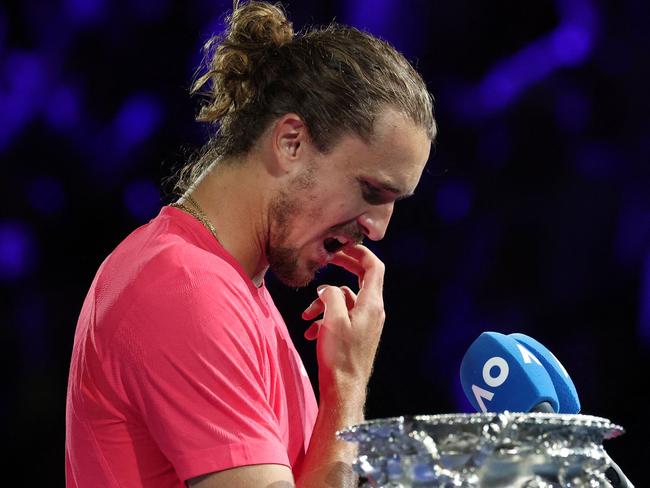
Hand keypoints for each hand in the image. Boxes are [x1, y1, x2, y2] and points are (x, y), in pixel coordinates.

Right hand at [301, 244, 385, 396]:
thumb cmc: (339, 357)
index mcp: (371, 304)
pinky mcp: (357, 333)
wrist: (343, 389)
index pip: (374, 267)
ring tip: (306, 314)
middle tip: (326, 260)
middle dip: (342, 269)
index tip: (342, 246)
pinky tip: (311, 331)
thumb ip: (331, 296)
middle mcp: (372, 311)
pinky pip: (341, 316)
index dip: (360, 252)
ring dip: (324, 303)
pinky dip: (326, 318)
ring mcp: (365, 323)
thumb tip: (327, 287)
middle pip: (361, 279)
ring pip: (345, 300)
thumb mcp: (332, 320)